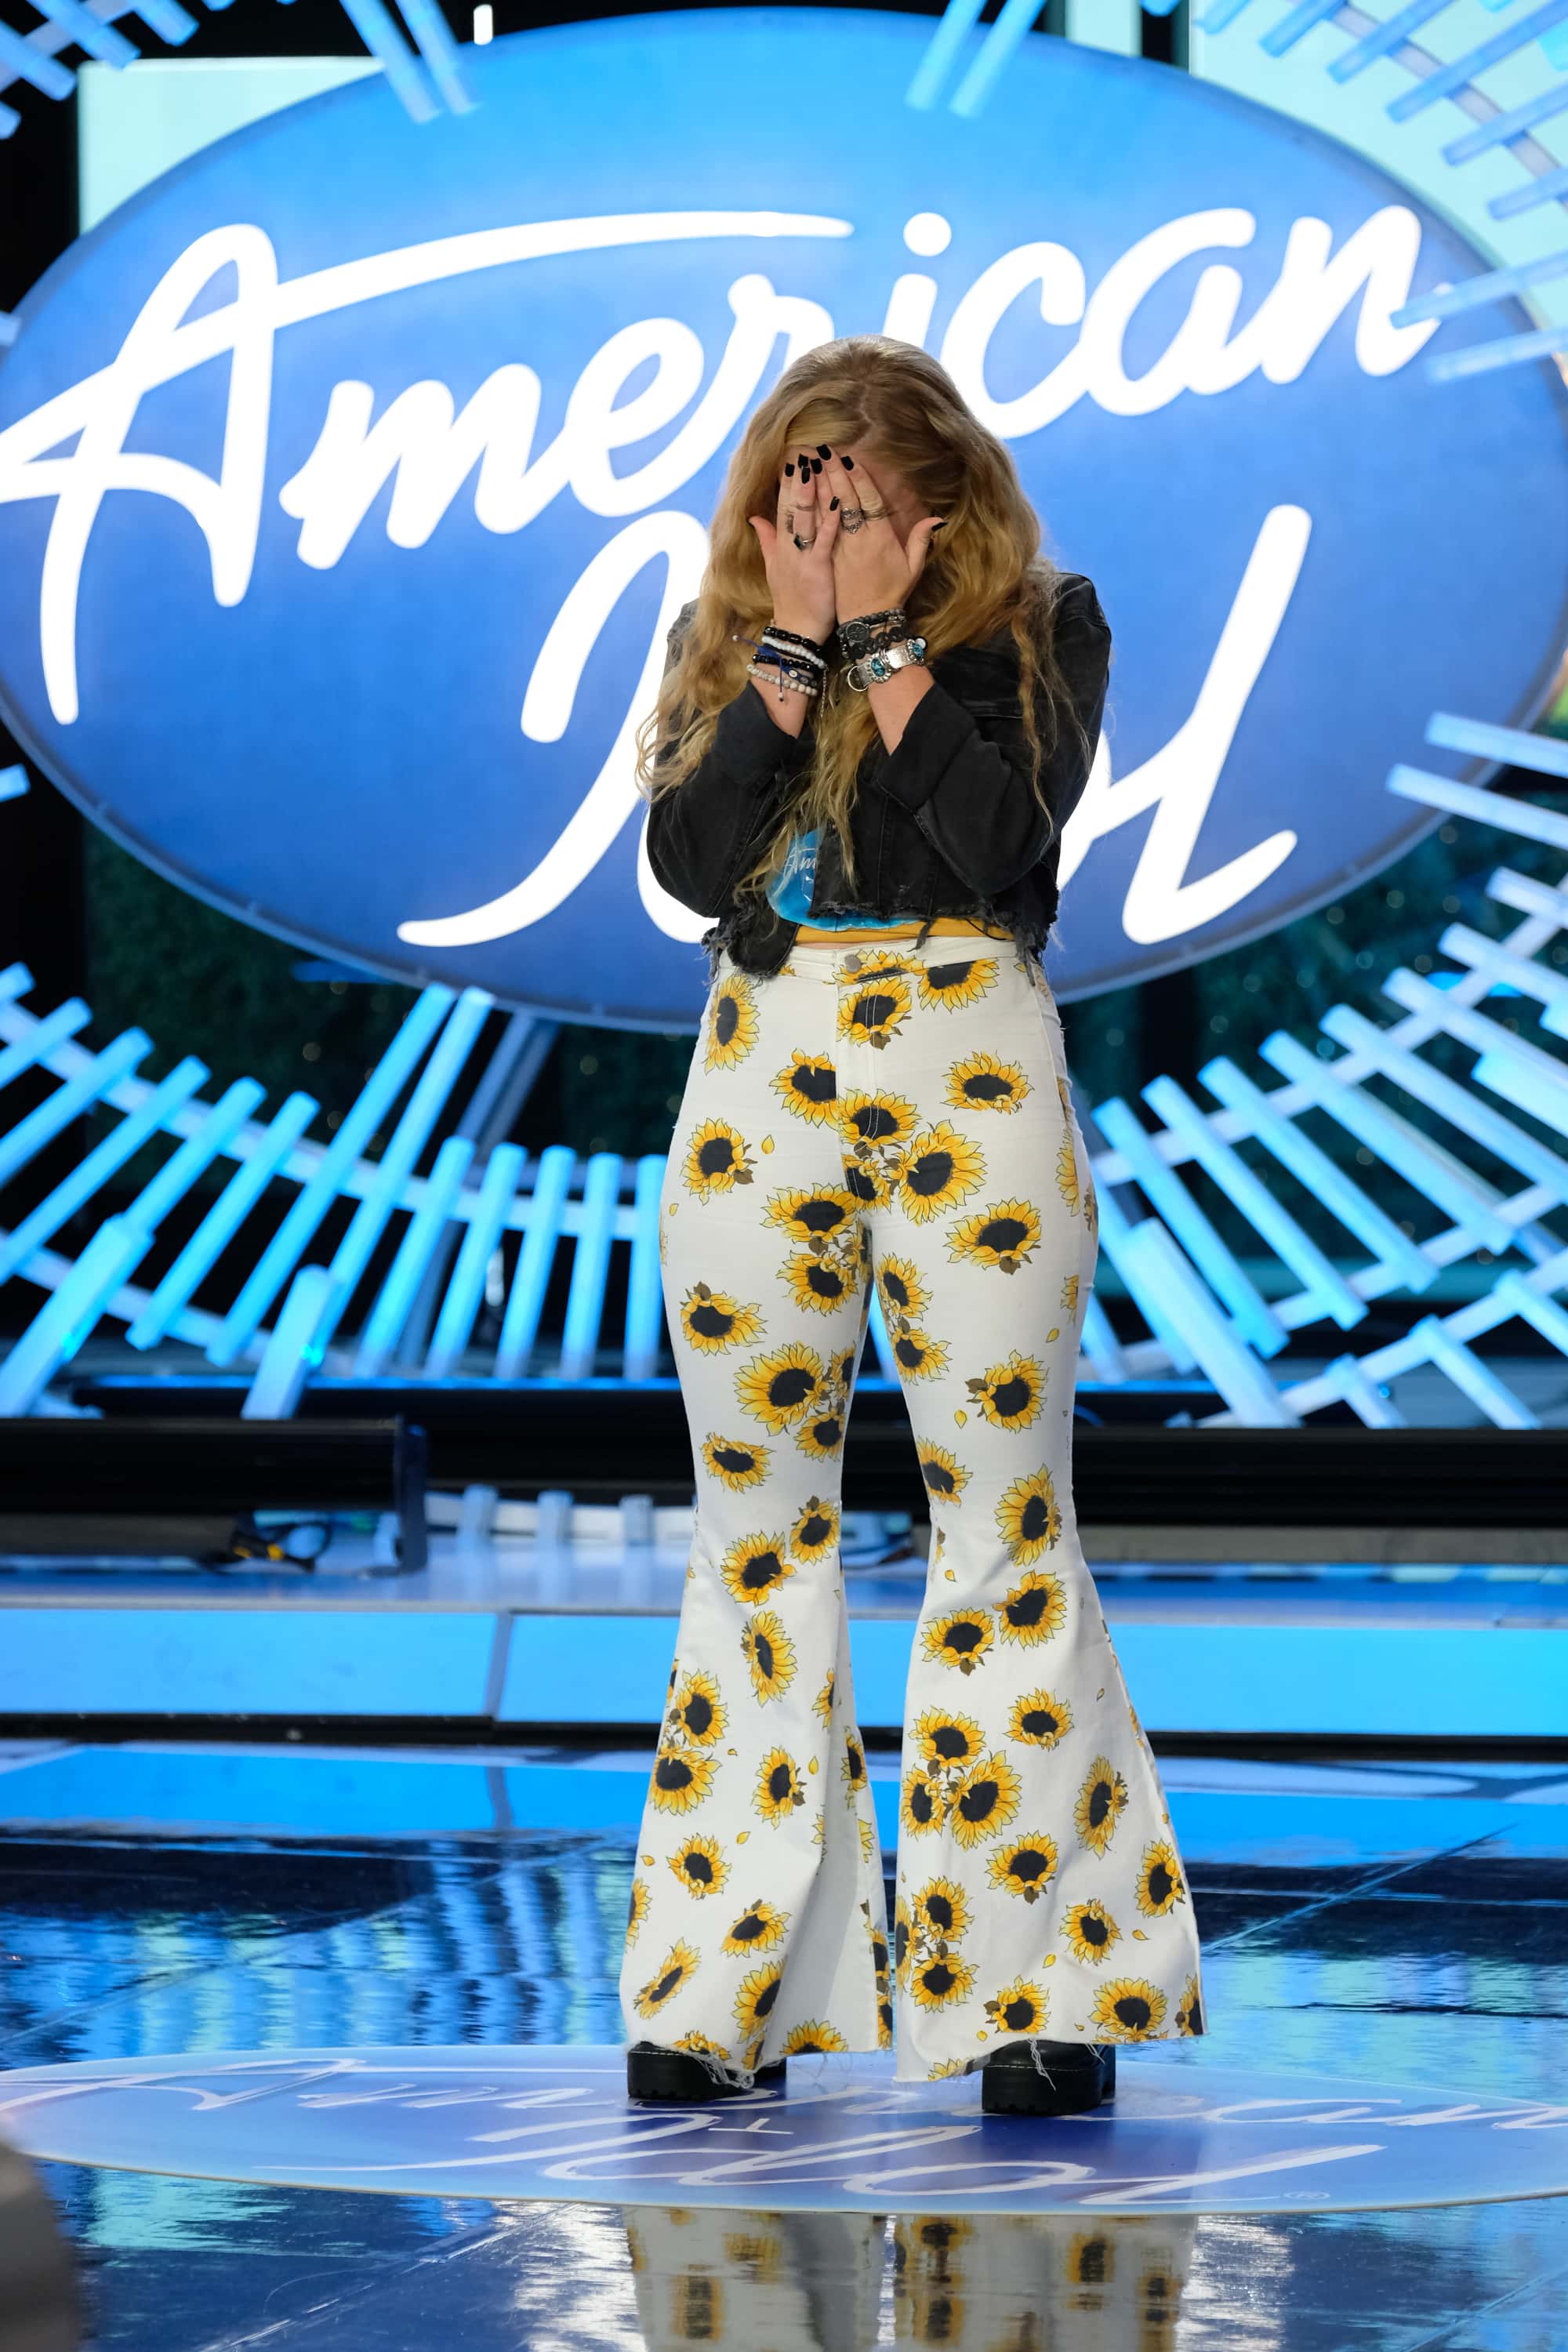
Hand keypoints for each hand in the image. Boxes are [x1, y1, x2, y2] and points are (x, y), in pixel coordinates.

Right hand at [748, 448, 838, 641]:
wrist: (796, 630)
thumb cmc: (791, 600)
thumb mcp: (774, 567)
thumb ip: (765, 539)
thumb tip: (753, 517)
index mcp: (780, 544)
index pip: (782, 505)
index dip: (787, 481)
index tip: (792, 456)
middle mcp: (788, 546)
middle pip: (791, 505)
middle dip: (797, 477)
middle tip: (802, 448)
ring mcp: (801, 556)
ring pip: (805, 517)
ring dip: (810, 490)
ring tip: (814, 464)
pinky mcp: (817, 568)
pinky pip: (824, 540)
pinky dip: (830, 520)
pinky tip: (837, 500)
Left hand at [818, 446, 942, 624]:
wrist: (868, 622)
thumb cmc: (892, 594)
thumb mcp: (913, 568)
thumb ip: (921, 540)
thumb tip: (936, 518)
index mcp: (881, 538)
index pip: (869, 501)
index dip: (859, 478)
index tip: (850, 458)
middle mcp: (859, 540)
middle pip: (845, 500)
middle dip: (835, 473)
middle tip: (824, 450)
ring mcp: (841, 549)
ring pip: (828, 513)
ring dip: (819, 487)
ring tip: (810, 465)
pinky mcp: (828, 559)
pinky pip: (818, 531)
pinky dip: (811, 512)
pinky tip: (803, 496)